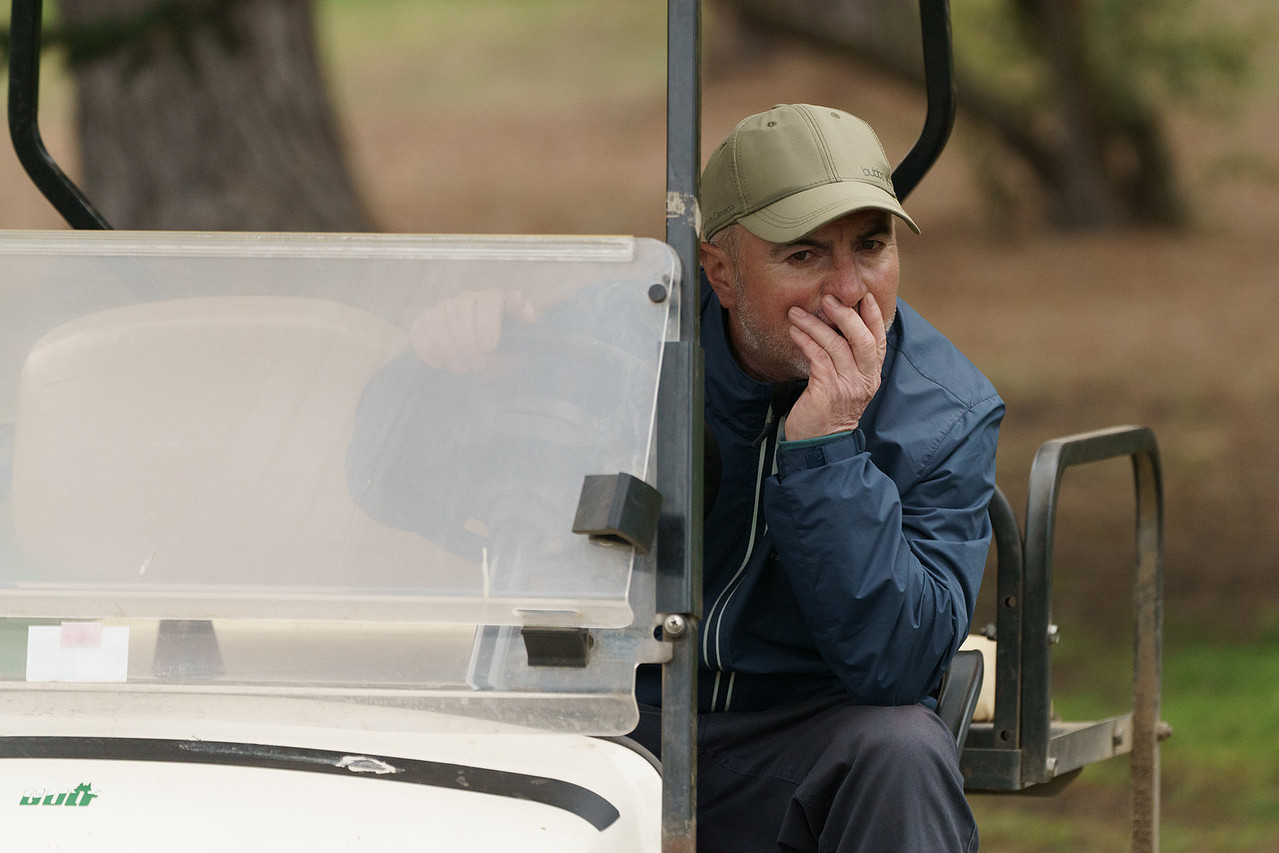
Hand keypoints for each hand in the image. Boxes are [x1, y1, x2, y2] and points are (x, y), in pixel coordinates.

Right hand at [409, 289, 535, 372]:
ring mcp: (444, 307)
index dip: (487, 325)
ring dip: (451, 352)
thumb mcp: (521, 339)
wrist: (483, 364)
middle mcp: (467, 298)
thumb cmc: (505, 350)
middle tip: (478, 366)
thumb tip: (515, 297)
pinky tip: (444, 363)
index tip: (489, 348)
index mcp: (493, 299)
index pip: (488, 303)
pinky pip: (421, 335)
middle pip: (460, 315)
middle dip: (468, 345)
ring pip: (439, 326)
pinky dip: (432, 353)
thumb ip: (521, 319)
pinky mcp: (424, 321)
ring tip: (463, 368)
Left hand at [782, 293, 886, 440]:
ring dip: (815, 324)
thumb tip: (836, 328)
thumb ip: (848, 361)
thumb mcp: (846, 384)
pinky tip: (794, 332)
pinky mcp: (827, 390)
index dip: (874, 317)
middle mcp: (864, 379)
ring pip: (836, 345)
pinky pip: (818, 357)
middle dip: (846, 314)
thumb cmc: (829, 411)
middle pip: (862, 338)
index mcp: (871, 375)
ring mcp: (847, 385)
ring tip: (797, 313)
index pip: (879, 340)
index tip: (865, 296)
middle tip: (829, 298)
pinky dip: (805, 341)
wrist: (820, 444)